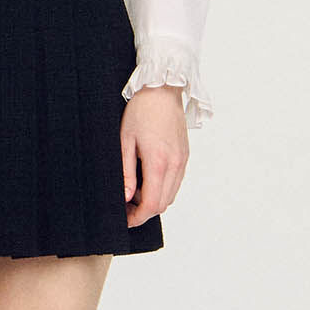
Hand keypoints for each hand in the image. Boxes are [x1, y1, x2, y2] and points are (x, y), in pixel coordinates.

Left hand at [121, 85, 188, 226]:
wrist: (162, 90)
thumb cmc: (141, 111)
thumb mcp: (125, 141)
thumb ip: (126, 173)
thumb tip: (126, 198)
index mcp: (159, 162)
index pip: (152, 204)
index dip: (137, 217)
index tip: (124, 218)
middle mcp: (175, 165)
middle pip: (163, 204)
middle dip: (144, 212)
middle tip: (125, 206)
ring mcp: (182, 160)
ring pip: (171, 195)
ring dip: (154, 200)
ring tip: (134, 191)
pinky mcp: (185, 155)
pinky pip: (176, 182)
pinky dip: (162, 189)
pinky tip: (147, 179)